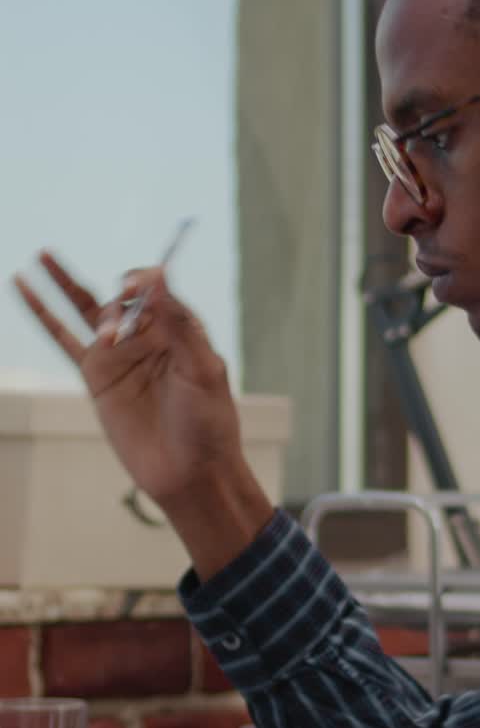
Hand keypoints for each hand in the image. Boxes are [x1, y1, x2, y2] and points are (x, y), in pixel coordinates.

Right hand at [13, 253, 273, 576]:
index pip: (156, 288)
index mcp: (181, 329)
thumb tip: (160, 274)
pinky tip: (23, 283)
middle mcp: (149, 337)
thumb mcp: (202, 369)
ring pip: (87, 309)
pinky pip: (63, 338)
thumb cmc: (208, 423)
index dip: (144, 281)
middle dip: (117, 308)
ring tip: (44, 256)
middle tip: (115, 335)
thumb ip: (179, 323)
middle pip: (121, 300)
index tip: (138, 288)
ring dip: (64, 281)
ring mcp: (120, 355)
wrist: (190, 472)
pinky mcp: (96, 376)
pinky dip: (42, 312)